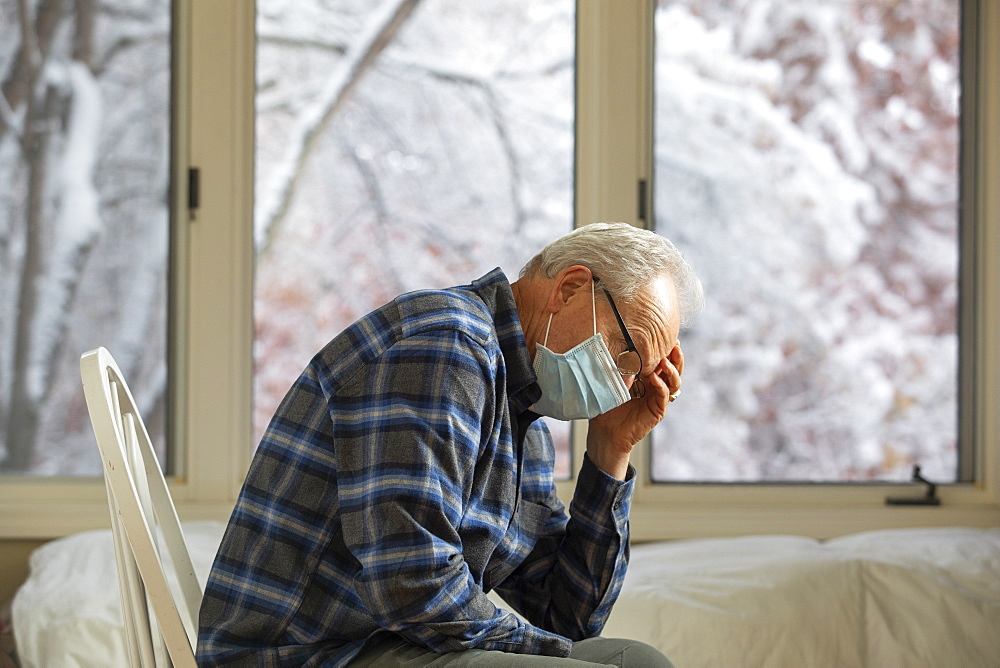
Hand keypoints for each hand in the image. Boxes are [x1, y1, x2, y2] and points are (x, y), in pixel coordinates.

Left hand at [586, 345, 683, 478]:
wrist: (606, 432)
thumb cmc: (608, 406)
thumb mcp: (612, 381)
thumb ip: (619, 367)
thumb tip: (623, 349)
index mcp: (648, 378)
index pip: (663, 361)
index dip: (667, 350)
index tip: (667, 336)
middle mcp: (656, 387)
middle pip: (675, 370)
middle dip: (676, 357)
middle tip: (675, 345)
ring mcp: (658, 399)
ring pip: (674, 383)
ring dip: (671, 370)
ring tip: (664, 361)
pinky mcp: (657, 411)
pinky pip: (664, 396)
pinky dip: (661, 385)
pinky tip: (654, 378)